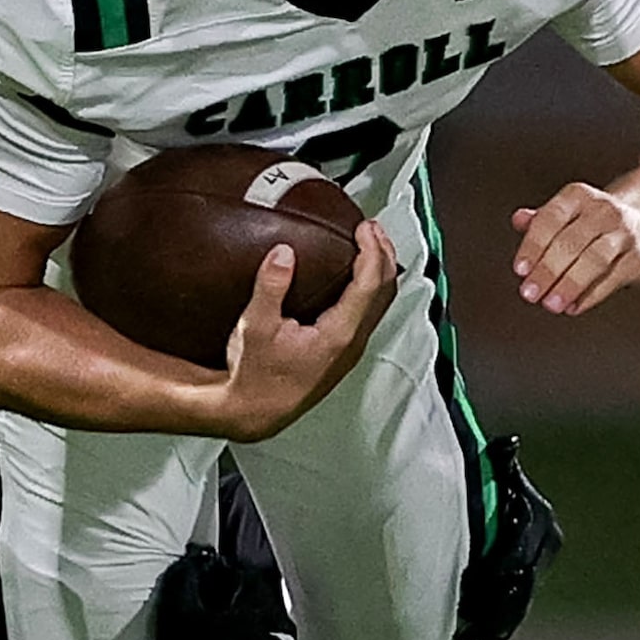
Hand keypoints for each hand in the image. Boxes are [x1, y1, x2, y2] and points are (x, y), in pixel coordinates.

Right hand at [147, 547, 300, 639]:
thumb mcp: (177, 613)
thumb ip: (188, 575)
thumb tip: (200, 556)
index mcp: (261, 611)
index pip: (248, 575)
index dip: (224, 577)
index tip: (206, 588)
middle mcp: (283, 629)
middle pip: (262, 597)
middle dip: (239, 597)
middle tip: (214, 607)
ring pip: (269, 619)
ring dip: (249, 619)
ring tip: (224, 631)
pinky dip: (257, 639)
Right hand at [215, 220, 397, 442]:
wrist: (254, 412)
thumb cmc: (254, 376)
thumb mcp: (254, 326)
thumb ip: (271, 286)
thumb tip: (283, 253)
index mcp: (338, 333)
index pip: (370, 282)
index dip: (372, 249)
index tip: (365, 227)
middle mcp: (352, 342)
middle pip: (385, 291)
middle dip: (383, 254)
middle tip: (373, 229)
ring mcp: (349, 350)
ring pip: (380, 304)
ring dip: (379, 271)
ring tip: (369, 248)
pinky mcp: (341, 355)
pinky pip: (368, 314)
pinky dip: (369, 289)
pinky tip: (353, 282)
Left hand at [510, 185, 639, 315]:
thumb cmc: (588, 223)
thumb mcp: (562, 215)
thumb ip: (537, 221)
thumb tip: (519, 219)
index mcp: (578, 196)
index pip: (551, 219)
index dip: (534, 245)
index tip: (520, 270)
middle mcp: (605, 211)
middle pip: (572, 242)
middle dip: (548, 270)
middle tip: (530, 293)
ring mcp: (626, 234)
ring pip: (595, 260)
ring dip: (570, 285)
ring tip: (551, 304)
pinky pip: (613, 279)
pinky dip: (591, 296)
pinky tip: (572, 307)